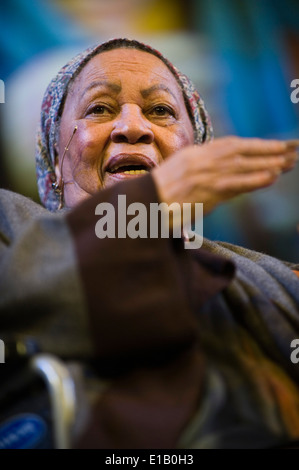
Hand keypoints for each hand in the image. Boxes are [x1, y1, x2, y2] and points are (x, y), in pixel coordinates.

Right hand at [152, 136, 297, 221]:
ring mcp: (205, 175)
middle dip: (270, 149)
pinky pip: (235, 184)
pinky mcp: (205, 191)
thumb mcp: (182, 169)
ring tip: (291, 161)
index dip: (257, 144)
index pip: (233, 145)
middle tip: (294, 148)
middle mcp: (203, 160)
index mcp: (197, 153)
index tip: (277, 144)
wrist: (145, 203)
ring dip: (269, 162)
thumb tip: (224, 169)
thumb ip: (203, 165)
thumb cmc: (161, 190)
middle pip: (243, 151)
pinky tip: (272, 177)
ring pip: (243, 165)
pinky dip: (254, 180)